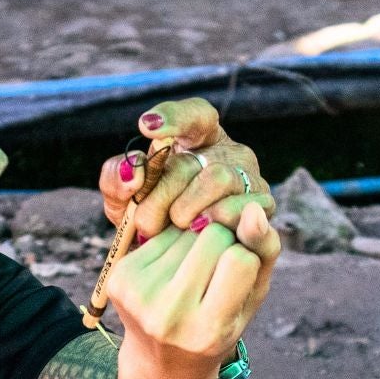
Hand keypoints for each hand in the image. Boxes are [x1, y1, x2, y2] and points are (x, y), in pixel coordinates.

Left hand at [98, 98, 275, 238]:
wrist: (170, 262)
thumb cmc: (148, 218)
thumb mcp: (122, 198)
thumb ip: (116, 178)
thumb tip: (133, 171)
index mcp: (199, 140)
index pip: (195, 116)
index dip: (174, 117)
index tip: (147, 127)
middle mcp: (230, 155)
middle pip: (194, 159)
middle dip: (162, 193)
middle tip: (145, 222)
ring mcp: (251, 180)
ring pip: (219, 179)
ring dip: (186, 209)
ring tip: (172, 229)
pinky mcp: (263, 211)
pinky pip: (243, 210)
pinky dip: (215, 225)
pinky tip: (195, 236)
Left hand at [106, 202, 279, 377]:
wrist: (161, 362)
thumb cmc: (218, 328)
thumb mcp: (251, 300)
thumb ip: (264, 253)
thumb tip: (253, 209)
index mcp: (207, 331)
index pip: (240, 258)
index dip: (245, 258)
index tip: (239, 276)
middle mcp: (167, 315)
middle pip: (212, 237)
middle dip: (223, 242)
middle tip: (215, 272)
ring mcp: (137, 296)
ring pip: (185, 230)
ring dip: (196, 240)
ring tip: (192, 275)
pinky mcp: (119, 278)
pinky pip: (161, 235)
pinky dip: (173, 244)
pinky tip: (171, 271)